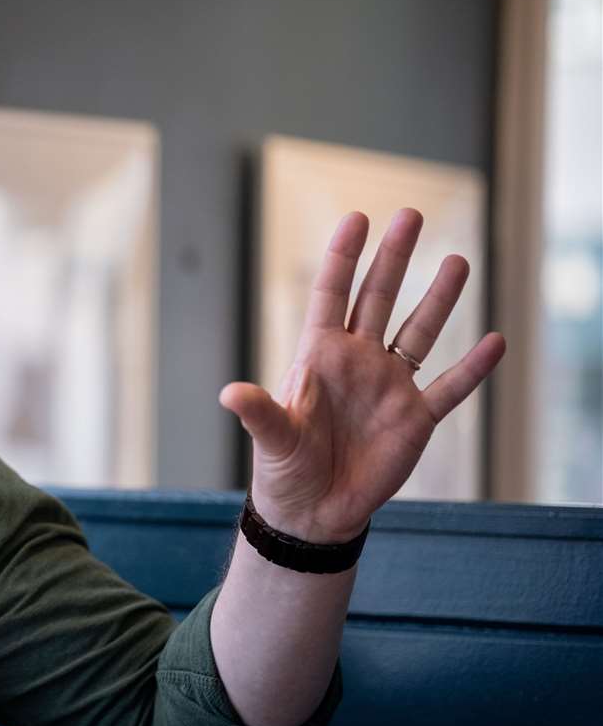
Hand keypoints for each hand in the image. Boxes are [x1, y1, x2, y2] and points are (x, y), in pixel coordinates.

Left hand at [218, 208, 507, 542]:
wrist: (314, 512)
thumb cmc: (285, 471)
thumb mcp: (272, 440)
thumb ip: (260, 413)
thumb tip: (230, 394)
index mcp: (318, 358)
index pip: (331, 295)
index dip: (343, 258)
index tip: (357, 218)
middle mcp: (357, 363)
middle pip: (378, 299)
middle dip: (393, 258)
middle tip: (411, 213)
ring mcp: (389, 388)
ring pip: (419, 332)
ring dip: (439, 298)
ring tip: (458, 260)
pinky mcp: (415, 419)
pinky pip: (450, 388)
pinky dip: (474, 368)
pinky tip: (495, 341)